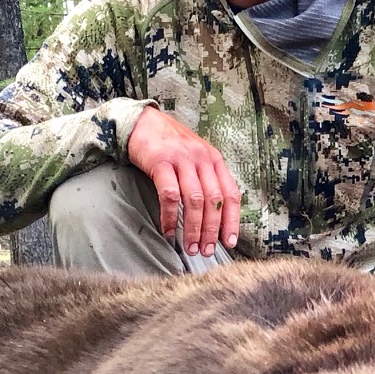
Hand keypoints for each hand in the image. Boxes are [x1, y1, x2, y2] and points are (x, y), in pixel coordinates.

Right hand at [126, 107, 241, 257]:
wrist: (142, 122)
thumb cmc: (169, 145)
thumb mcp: (195, 156)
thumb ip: (206, 178)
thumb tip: (214, 215)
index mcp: (214, 159)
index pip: (231, 193)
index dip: (232, 220)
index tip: (228, 242)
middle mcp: (202, 158)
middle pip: (213, 201)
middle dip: (211, 230)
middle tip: (205, 251)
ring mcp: (182, 159)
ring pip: (194, 201)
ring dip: (193, 228)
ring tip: (189, 247)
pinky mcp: (161, 162)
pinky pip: (170, 196)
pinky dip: (170, 217)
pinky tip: (168, 230)